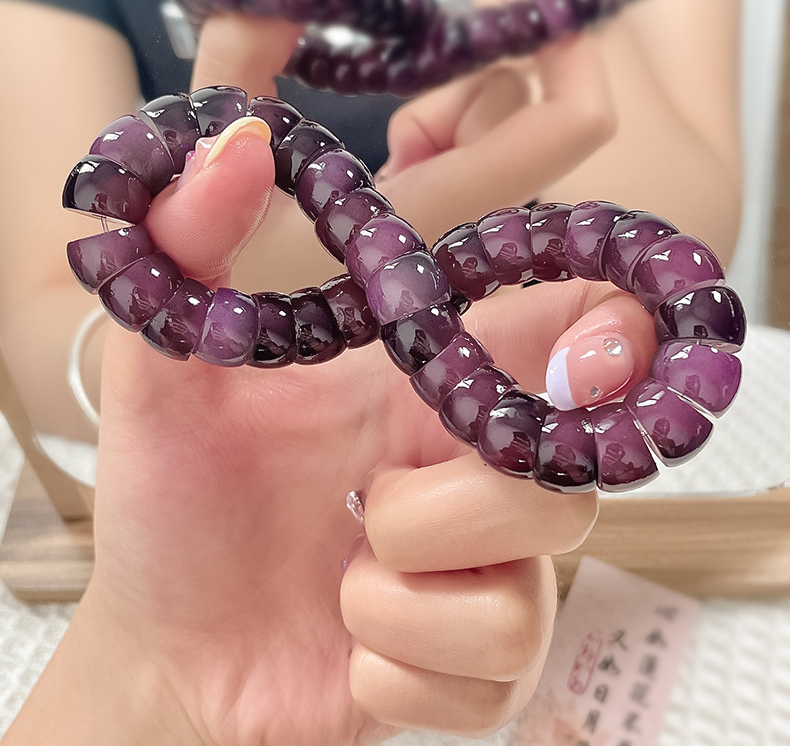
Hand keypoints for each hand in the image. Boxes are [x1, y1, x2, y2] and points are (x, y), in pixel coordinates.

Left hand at [6, 115, 657, 744]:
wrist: (166, 646)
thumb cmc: (176, 500)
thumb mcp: (168, 373)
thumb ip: (192, 252)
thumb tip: (236, 139)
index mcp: (427, 384)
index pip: (571, 333)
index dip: (618, 334)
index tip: (598, 356)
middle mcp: (475, 469)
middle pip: (566, 473)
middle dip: (454, 501)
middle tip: (365, 504)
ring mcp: (487, 571)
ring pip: (532, 580)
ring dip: (401, 588)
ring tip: (337, 575)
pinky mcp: (479, 667)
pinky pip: (493, 670)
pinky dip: (396, 665)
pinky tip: (346, 645)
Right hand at [188, 0, 615, 292]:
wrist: (216, 332)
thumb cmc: (204, 259)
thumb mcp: (210, 141)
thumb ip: (245, 41)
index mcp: (426, 214)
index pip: (557, 132)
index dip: (574, 54)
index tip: (529, 0)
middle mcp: (458, 232)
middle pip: (532, 117)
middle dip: (472, 77)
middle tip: (404, 89)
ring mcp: (453, 232)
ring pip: (500, 129)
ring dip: (450, 103)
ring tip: (385, 142)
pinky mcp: (438, 224)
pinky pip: (470, 149)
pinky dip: (436, 127)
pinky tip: (388, 158)